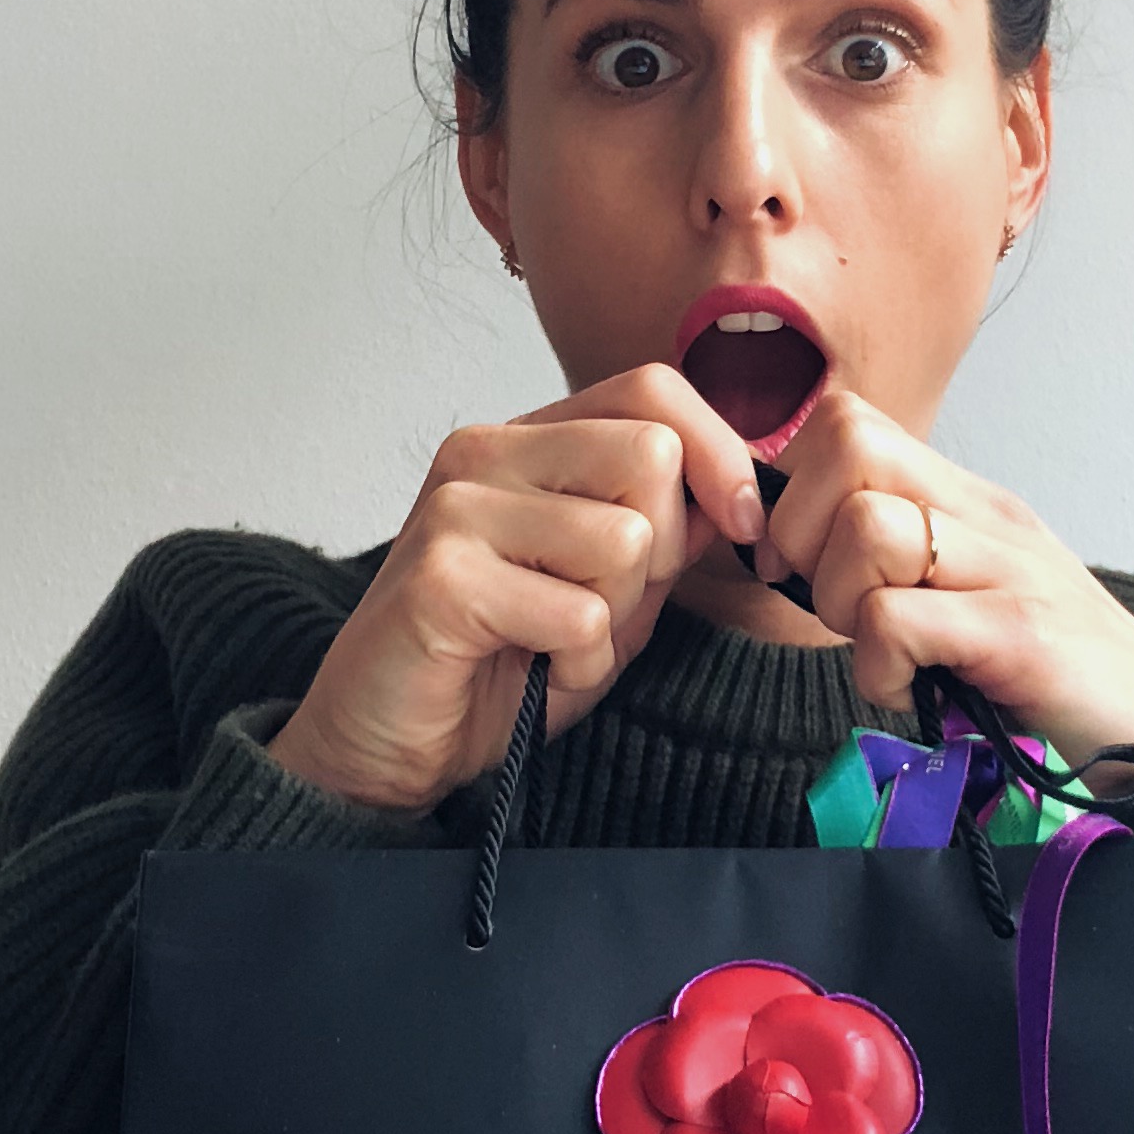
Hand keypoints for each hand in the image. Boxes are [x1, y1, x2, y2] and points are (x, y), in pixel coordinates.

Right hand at [268, 367, 766, 814]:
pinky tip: (533, 671)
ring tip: (557, 643)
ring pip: (623, 540)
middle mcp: (484, 453)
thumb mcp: (610, 590)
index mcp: (526, 440)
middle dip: (662, 551)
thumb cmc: (500, 664)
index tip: (743, 526)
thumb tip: (739, 494)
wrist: (390, 743)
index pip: (652, 390)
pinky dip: (579, 663)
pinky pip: (580, 614)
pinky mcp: (442, 578)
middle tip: (605, 607)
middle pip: (650, 456)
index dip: (721, 455)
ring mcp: (456, 509)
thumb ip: (667, 532)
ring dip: (615, 618)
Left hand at [758, 392, 1133, 770]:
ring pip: (866, 526)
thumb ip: (900, 567)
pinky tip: (914, 692)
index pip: (847, 422)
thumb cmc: (1054, 680)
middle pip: (849, 444)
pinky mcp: (1020, 633)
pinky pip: (896, 620)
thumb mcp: (969, 600)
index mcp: (968, 501)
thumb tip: (792, 556)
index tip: (798, 566)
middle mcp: (987, 517)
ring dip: (841, 603)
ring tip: (885, 653)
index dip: (794, 488)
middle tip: (834, 606)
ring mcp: (1009, 568)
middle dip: (802, 532)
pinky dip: (879, 669)